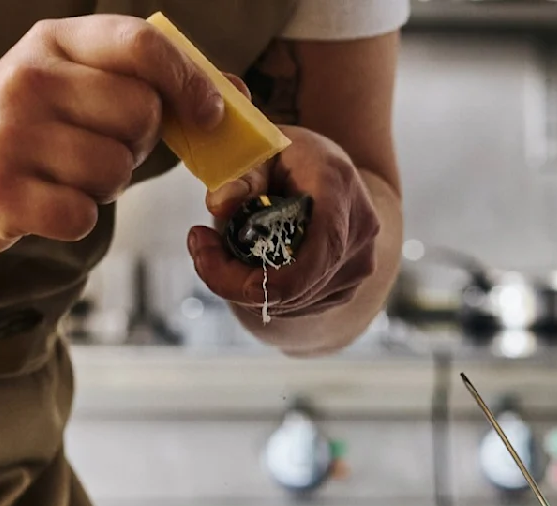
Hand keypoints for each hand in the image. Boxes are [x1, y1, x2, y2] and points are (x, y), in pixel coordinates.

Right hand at [0, 15, 223, 253]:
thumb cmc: (18, 128)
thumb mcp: (66, 82)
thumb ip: (141, 82)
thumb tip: (234, 97)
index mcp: (52, 42)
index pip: (141, 44)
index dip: (189, 79)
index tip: (211, 112)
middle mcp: (28, 80)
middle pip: (141, 115)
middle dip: (138, 144)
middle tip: (102, 149)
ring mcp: (9, 137)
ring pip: (115, 170)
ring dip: (105, 186)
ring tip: (65, 175)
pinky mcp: (0, 194)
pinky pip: (83, 216)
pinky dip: (76, 219)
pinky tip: (45, 203)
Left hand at [187, 124, 380, 319]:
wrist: (329, 172)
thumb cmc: (291, 157)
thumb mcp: (260, 148)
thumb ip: (239, 174)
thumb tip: (221, 205)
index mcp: (338, 188)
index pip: (320, 247)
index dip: (271, 277)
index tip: (211, 260)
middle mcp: (358, 233)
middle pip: (293, 284)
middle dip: (231, 276)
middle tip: (199, 243)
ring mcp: (355, 266)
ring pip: (288, 302)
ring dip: (241, 286)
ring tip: (218, 248)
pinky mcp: (343, 289)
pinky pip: (294, 306)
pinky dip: (260, 294)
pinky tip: (245, 264)